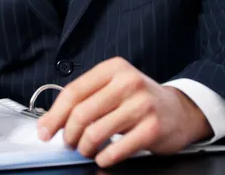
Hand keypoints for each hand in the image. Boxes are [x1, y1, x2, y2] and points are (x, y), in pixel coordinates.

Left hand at [37, 57, 212, 166]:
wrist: (179, 111)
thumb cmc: (140, 99)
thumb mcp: (115, 86)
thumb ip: (88, 96)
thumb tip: (53, 120)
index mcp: (113, 68)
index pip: (74, 91)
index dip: (55, 114)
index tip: (45, 131)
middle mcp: (128, 82)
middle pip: (82, 112)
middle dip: (68, 134)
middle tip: (69, 143)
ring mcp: (141, 104)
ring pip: (96, 132)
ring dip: (85, 148)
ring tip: (86, 149)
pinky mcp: (152, 128)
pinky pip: (116, 149)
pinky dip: (104, 157)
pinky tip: (103, 156)